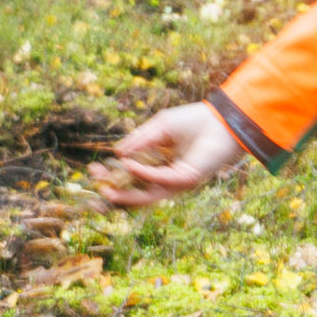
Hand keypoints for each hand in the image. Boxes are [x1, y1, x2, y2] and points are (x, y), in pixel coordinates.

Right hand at [92, 101, 251, 208]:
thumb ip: (141, 140)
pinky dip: (143, 173)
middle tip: (96, 182)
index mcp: (160, 164)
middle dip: (115, 188)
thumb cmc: (194, 121)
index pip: (132, 176)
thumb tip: (118, 153)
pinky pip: (160, 179)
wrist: (222, 120)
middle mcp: (167, 177)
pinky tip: (129, 164)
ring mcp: (176, 181)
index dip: (113, 175)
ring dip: (126, 193)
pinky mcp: (186, 180)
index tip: (94, 170)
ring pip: (147, 195)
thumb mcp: (160, 127)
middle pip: (136, 189)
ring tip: (107, 188)